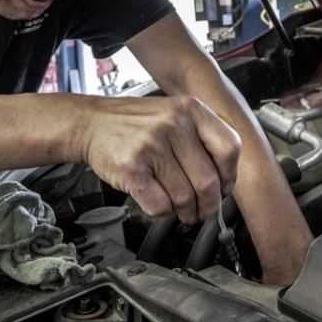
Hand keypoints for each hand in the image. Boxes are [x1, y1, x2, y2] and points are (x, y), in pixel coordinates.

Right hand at [80, 96, 240, 223]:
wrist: (91, 123)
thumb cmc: (135, 124)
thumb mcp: (174, 114)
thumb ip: (202, 138)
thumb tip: (225, 181)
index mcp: (190, 109)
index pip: (229, 148)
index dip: (229, 177)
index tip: (223, 188)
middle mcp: (173, 124)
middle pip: (208, 181)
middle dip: (208, 206)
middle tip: (202, 211)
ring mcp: (151, 145)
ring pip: (184, 198)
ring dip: (184, 212)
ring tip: (180, 210)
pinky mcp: (131, 168)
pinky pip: (160, 205)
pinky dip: (162, 212)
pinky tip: (158, 203)